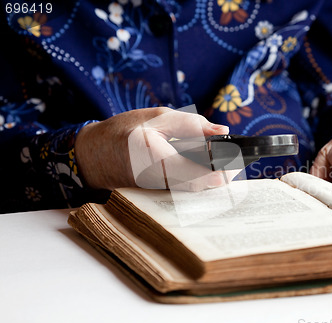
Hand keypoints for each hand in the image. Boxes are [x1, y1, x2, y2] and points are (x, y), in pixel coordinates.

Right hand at [75, 107, 238, 190]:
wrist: (94, 156)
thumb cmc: (123, 132)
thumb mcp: (157, 118)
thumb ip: (191, 124)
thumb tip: (221, 131)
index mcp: (152, 157)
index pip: (191, 172)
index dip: (217, 172)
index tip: (234, 164)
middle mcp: (154, 180)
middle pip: (197, 186)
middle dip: (220, 177)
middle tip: (235, 164)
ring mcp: (156, 191)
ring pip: (193, 191)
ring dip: (213, 180)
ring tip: (226, 165)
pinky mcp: (159, 194)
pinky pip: (185, 191)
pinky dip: (201, 181)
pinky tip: (210, 170)